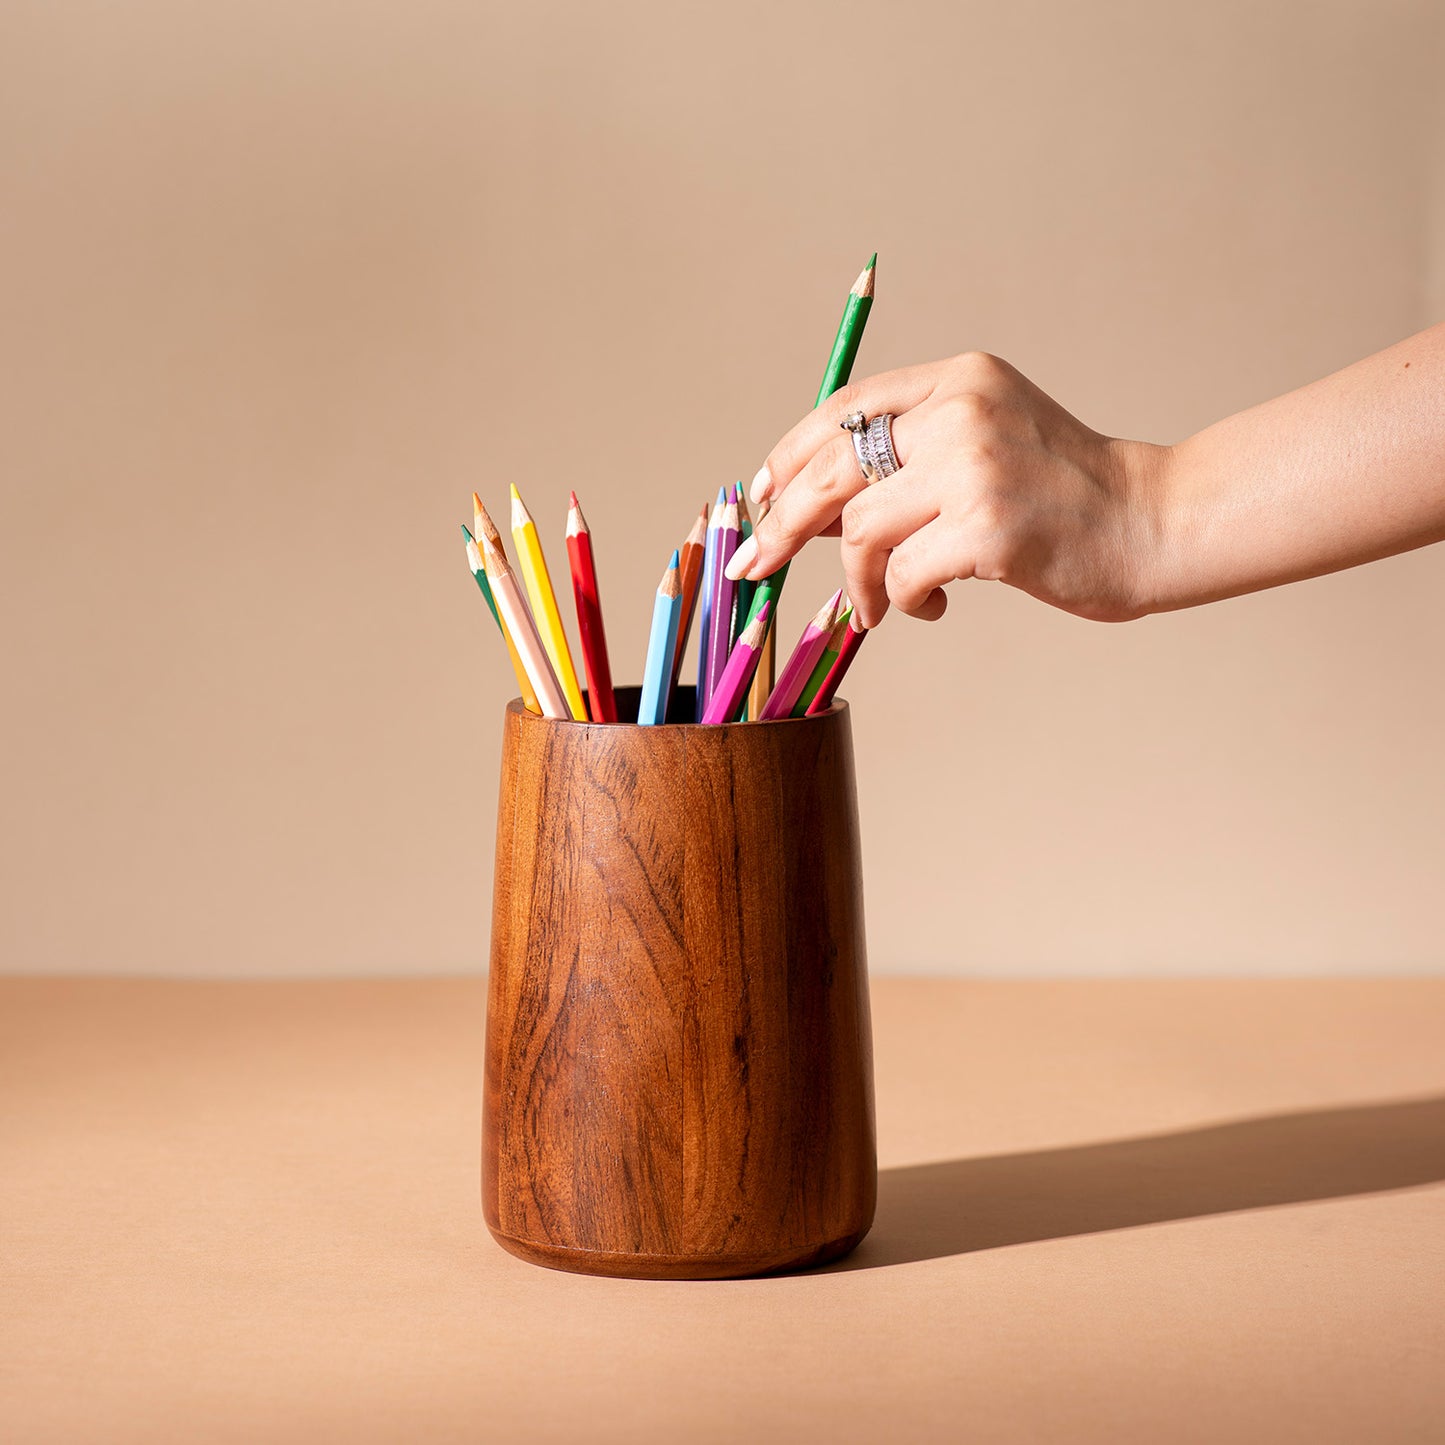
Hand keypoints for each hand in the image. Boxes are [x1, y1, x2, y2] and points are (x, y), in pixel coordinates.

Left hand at [726, 352, 1170, 625]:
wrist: (1151, 523)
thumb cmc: (1062, 496)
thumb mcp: (984, 447)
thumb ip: (906, 463)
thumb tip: (806, 511)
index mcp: (959, 380)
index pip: (843, 408)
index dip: (788, 456)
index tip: (758, 497)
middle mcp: (962, 412)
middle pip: (830, 469)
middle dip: (780, 525)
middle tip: (757, 566)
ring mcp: (975, 468)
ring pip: (859, 530)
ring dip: (857, 581)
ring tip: (878, 606)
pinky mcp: (987, 528)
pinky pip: (900, 575)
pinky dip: (901, 602)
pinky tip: (931, 608)